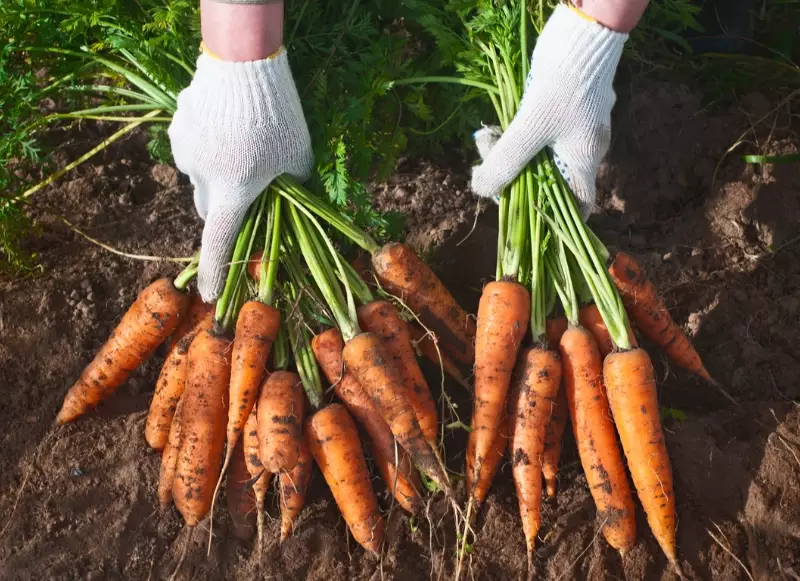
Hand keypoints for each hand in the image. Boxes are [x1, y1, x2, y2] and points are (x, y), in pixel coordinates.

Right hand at [169, 49, 311, 301]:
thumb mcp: (298, 159)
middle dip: (228, 209)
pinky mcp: (177, 127)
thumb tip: (286, 203)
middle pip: (210, 209)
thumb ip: (291, 188)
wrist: (245, 64)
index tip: (209, 297)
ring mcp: (185, 151)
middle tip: (251, 192)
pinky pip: (193, 148)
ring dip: (219, 174)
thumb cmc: (279, 116)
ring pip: (201, 177)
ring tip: (244, 145)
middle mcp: (201, 178)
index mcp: (232, 192)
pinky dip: (209, 147)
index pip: (219, 243)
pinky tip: (228, 125)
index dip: (215, 273)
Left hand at [470, 5, 627, 218]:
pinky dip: (515, 134)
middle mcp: (584, 148)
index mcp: (584, 160)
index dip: (554, 220)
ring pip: (538, 155)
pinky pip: (536, 133)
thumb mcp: (529, 128)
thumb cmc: (563, 84)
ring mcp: (574, 128)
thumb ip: (506, 162)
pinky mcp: (562, 109)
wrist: (581, 32)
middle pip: (549, 181)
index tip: (522, 218)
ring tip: (486, 141)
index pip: (578, 206)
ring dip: (510, 154)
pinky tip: (496, 128)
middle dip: (515, 179)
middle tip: (488, 168)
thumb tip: (481, 190)